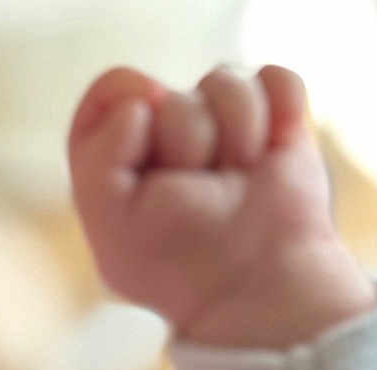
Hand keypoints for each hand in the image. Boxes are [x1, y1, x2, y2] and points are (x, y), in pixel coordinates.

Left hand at [67, 64, 376, 347]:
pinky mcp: (275, 120)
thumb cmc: (180, 264)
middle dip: (186, 145)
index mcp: (120, 159)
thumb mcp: (112, 225)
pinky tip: (269, 159)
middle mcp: (168, 136)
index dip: (126, 109)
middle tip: (197, 195)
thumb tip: (142, 104)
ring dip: (235, 138)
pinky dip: (279, 115)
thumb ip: (97, 157)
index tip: (142, 148)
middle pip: (169, 96)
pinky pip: (276, 79)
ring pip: (224, 81)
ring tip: (236, 185)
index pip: (113, 92)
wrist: (259, 284)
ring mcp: (223, 126)